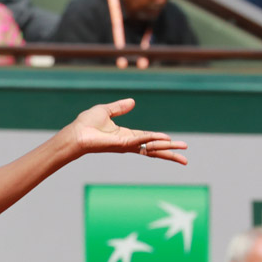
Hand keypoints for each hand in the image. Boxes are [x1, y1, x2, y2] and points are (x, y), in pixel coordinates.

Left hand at [67, 98, 187, 164]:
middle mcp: (129, 143)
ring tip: (184, 154)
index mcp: (126, 136)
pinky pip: (142, 141)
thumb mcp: (106, 111)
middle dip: (169, 152)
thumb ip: (119, 107)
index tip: (173, 141)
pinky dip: (153, 139)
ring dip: (168, 150)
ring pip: (152, 149)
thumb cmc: (86, 124)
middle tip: (185, 159)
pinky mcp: (122, 144)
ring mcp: (126, 145)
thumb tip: (132, 102)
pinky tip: (166, 139)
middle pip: (154, 149)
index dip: (161, 140)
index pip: (148, 139)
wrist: (76, 133)